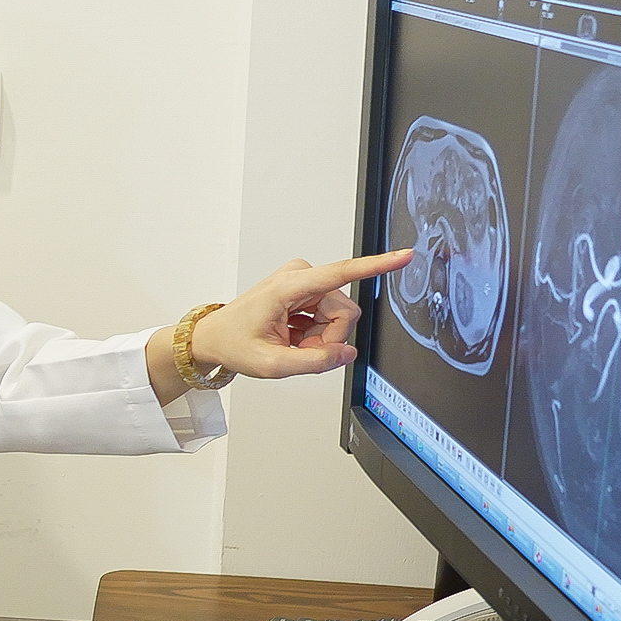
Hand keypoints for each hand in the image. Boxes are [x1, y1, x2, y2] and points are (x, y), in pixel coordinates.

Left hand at [183, 250, 415, 386]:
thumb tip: (347, 354)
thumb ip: (314, 362)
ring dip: (319, 339)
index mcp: (290, 286)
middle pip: (343, 312)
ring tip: (291, 344)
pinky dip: (314, 335)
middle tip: (297, 350)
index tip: (404, 256)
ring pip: (338, 318)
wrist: (215, 337)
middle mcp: (300, 277)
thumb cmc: (235, 343)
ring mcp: (304, 282)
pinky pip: (329, 317)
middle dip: (327, 339)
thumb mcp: (271, 365)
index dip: (377, 265)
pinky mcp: (307, 291)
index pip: (342, 272)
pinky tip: (292, 337)